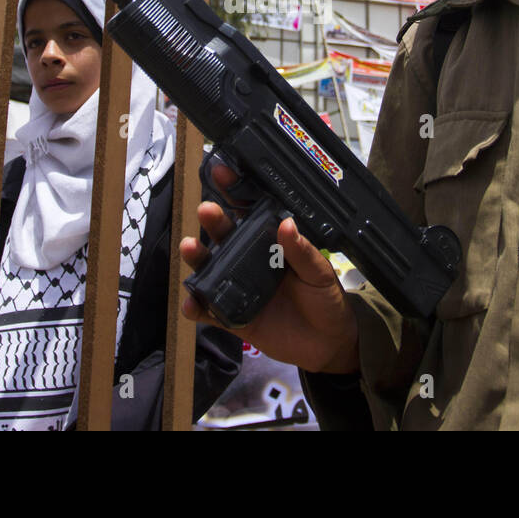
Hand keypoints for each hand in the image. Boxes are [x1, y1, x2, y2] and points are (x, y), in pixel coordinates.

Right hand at [179, 164, 359, 374]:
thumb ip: (302, 252)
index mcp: (273, 243)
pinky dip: (198, 308)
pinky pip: (211, 310)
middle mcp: (252, 260)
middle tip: (206, 208)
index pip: (251, 212)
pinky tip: (191, 304)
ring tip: (190, 248)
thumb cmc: (327, 300)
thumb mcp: (320, 273)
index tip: (222, 172)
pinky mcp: (234, 316)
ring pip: (211, 268)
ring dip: (198, 258)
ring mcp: (240, 287)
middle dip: (213, 220)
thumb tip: (286, 224)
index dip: (235, 192)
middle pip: (226, 235)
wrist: (328, 344)